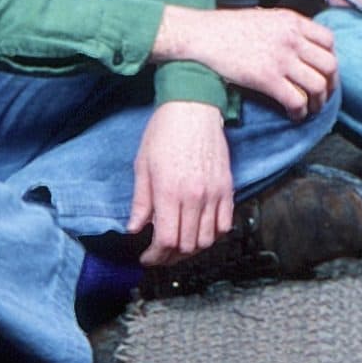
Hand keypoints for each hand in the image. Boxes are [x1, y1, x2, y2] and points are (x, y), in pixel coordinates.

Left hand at [129, 101, 235, 262]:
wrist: (193, 105)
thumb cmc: (164, 130)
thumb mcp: (142, 164)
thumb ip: (140, 201)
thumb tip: (134, 228)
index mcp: (169, 191)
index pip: (166, 240)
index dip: (155, 256)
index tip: (147, 257)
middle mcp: (194, 196)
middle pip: (186, 246)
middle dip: (170, 257)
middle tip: (160, 254)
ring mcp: (214, 193)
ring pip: (206, 240)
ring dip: (191, 249)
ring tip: (179, 245)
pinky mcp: (227, 188)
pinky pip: (225, 225)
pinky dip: (213, 236)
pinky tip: (200, 231)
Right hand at [153, 5, 336, 118]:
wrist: (203, 34)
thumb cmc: (228, 28)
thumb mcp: (264, 18)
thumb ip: (285, 28)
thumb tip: (300, 44)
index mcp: (291, 21)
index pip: (328, 41)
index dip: (330, 59)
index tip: (324, 72)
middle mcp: (291, 38)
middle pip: (329, 65)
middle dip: (330, 84)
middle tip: (323, 95)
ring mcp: (280, 58)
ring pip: (318, 85)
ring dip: (318, 102)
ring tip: (310, 109)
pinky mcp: (267, 78)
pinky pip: (297, 100)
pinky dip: (300, 112)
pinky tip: (294, 115)